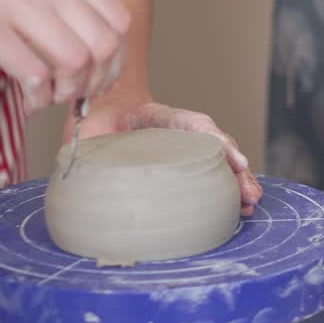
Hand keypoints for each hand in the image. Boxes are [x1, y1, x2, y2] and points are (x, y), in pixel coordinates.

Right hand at [0, 0, 129, 110]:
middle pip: (104, 44)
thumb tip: (90, 41)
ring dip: (68, 91)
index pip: (118, 17)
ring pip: (76, 61)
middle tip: (76, 92)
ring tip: (49, 95)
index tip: (101, 74)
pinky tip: (28, 99)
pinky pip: (35, 73)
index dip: (117, 57)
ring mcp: (15, 1)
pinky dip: (39, 96)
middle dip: (97, 80)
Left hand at [66, 89, 263, 214]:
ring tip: (251, 203)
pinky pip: (209, 178)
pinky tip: (238, 211)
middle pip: (216, 149)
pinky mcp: (184, 167)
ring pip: (219, 166)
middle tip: (249, 193)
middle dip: (236, 171)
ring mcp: (186, 151)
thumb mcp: (89, 127)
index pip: (193, 123)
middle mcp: (182, 136)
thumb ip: (83, 142)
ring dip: (238, 184)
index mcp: (162, 119)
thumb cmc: (97, 117)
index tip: (229, 157)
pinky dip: (225, 194)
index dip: (213, 139)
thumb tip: (72, 165)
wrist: (104, 111)